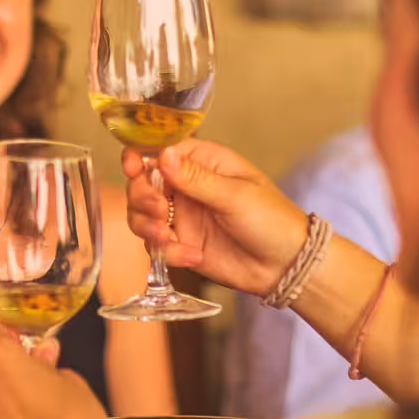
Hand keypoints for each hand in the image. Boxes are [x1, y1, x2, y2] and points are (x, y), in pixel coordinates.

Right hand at [123, 140, 308, 295]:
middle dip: (143, 198)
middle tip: (160, 212)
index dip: (140, 158)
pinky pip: (156, 245)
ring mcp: (182, 216)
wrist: (286, 266)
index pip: (160, 152)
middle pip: (142, 184)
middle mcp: (186, 187)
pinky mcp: (181, 244)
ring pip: (141, 215)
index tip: (133, 168)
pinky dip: (167, 252)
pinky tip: (192, 256)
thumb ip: (195, 178)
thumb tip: (164, 154)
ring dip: (147, 225)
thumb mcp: (235, 195)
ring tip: (167, 237)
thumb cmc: (272, 219)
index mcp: (203, 162)